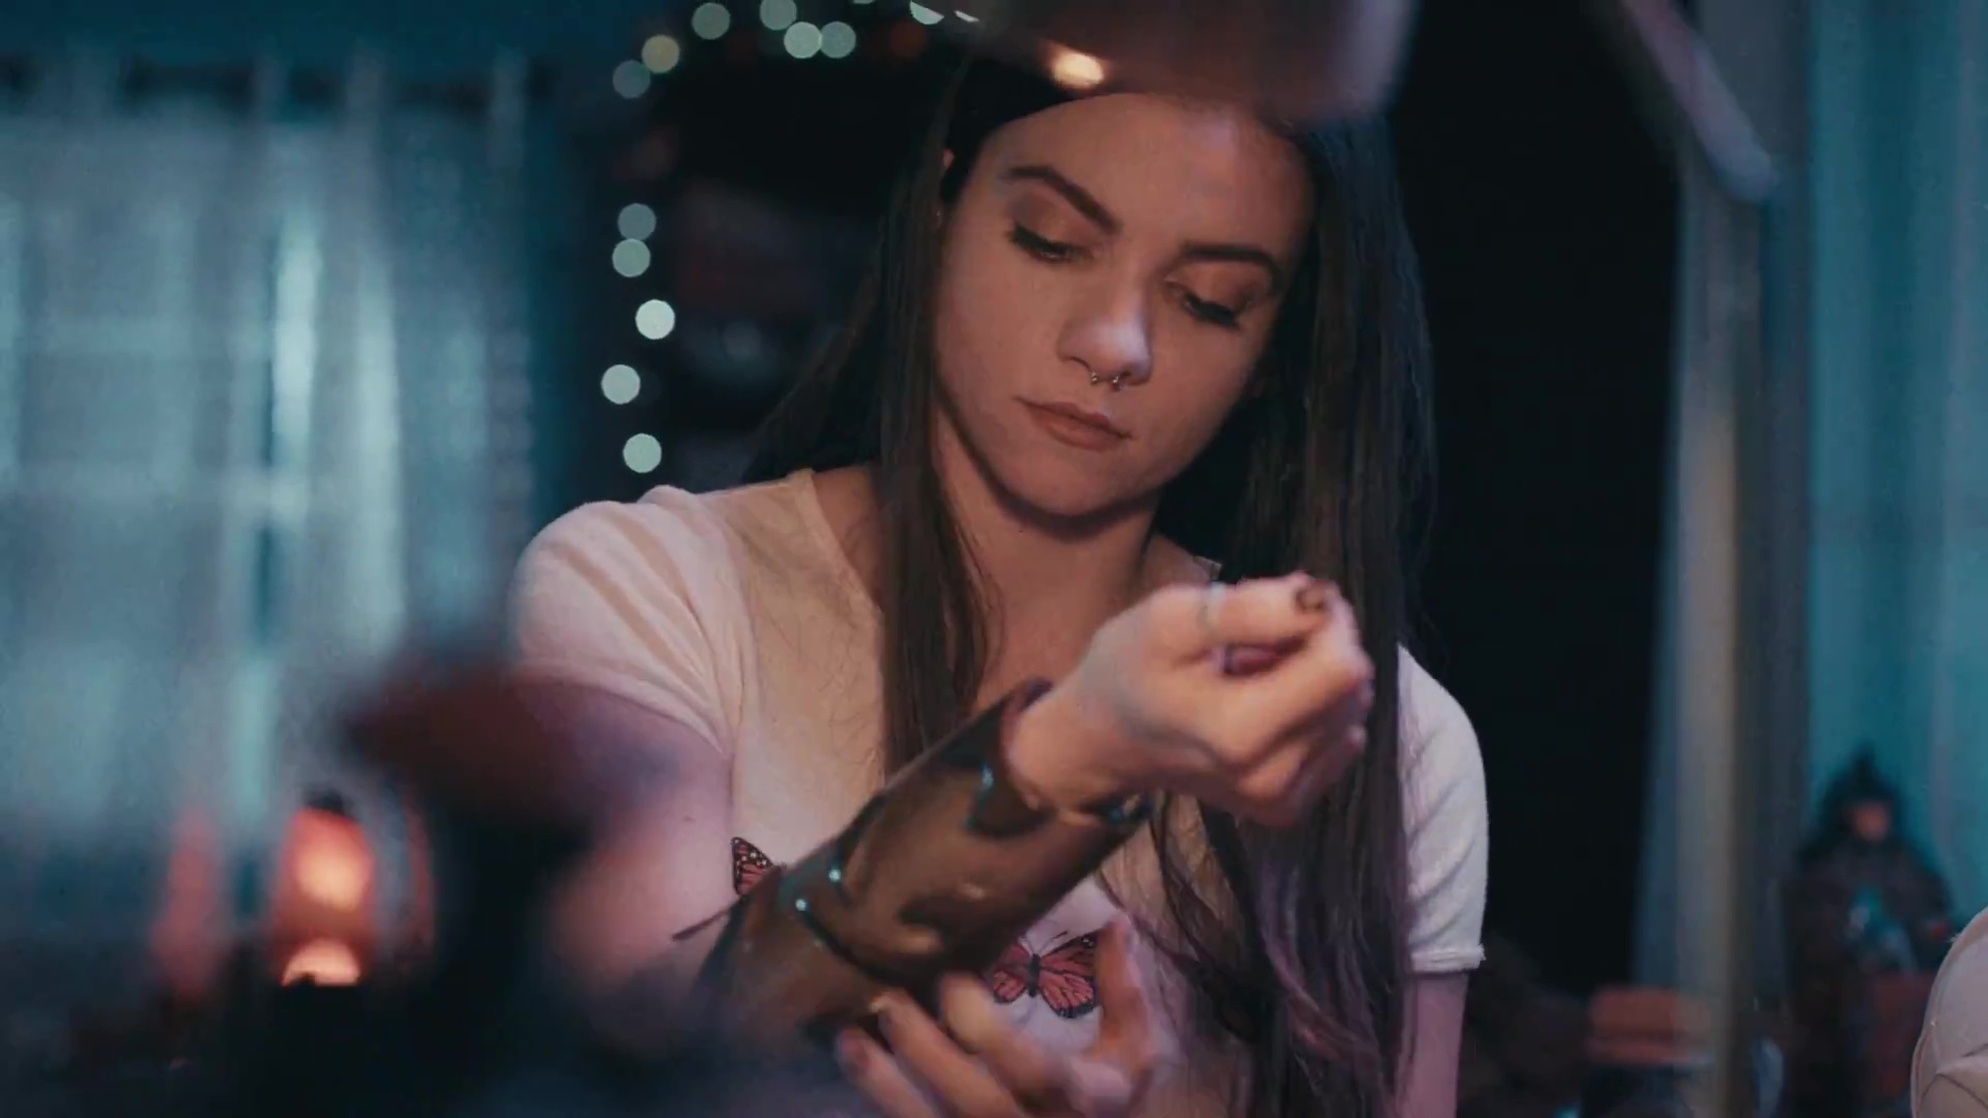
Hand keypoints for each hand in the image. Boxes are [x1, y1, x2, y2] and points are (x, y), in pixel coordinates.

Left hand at [836, 918, 1160, 1117]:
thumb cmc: (1108, 1103)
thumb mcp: (1132, 1052)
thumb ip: (1123, 990)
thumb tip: (1116, 919)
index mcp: (1083, 1099)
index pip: (1036, 1072)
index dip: (988, 1030)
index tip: (953, 980)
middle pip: (972, 1100)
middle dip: (924, 1050)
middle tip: (889, 1000)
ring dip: (883, 1086)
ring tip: (849, 1039)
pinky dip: (882, 1108)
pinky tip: (857, 1071)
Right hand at [1012, 573, 1372, 825]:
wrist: (1103, 740)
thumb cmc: (1130, 668)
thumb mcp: (1169, 618)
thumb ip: (1249, 609)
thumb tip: (1319, 602)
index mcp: (1240, 732)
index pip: (1342, 665)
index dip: (1324, 621)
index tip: (1284, 604)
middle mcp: (1270, 778)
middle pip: (1352, 689)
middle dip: (1317, 648)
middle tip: (1256, 640)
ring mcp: (1280, 799)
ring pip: (1349, 711)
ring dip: (1312, 679)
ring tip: (1252, 673)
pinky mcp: (1286, 807)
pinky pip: (1338, 740)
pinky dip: (1309, 712)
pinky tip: (1262, 706)